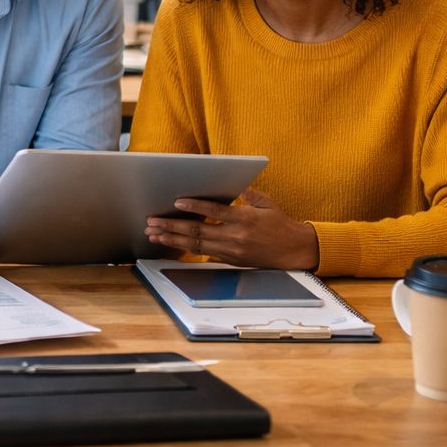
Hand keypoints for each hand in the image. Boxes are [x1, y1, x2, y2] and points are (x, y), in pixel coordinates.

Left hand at [144, 188, 318, 270]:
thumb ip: (248, 194)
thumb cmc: (280, 224)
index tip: (176, 202)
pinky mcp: (231, 260)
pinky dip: (186, 248)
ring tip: (154, 234)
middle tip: (152, 221)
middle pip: (198, 230)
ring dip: (173, 239)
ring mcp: (231, 251)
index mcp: (244, 218)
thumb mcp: (267, 204)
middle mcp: (235, 236)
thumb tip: (232, 185)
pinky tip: (171, 244)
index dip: (194, 206)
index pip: (214, 211)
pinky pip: (204, 253)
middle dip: (172, 226)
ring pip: (196, 244)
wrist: (295, 251)